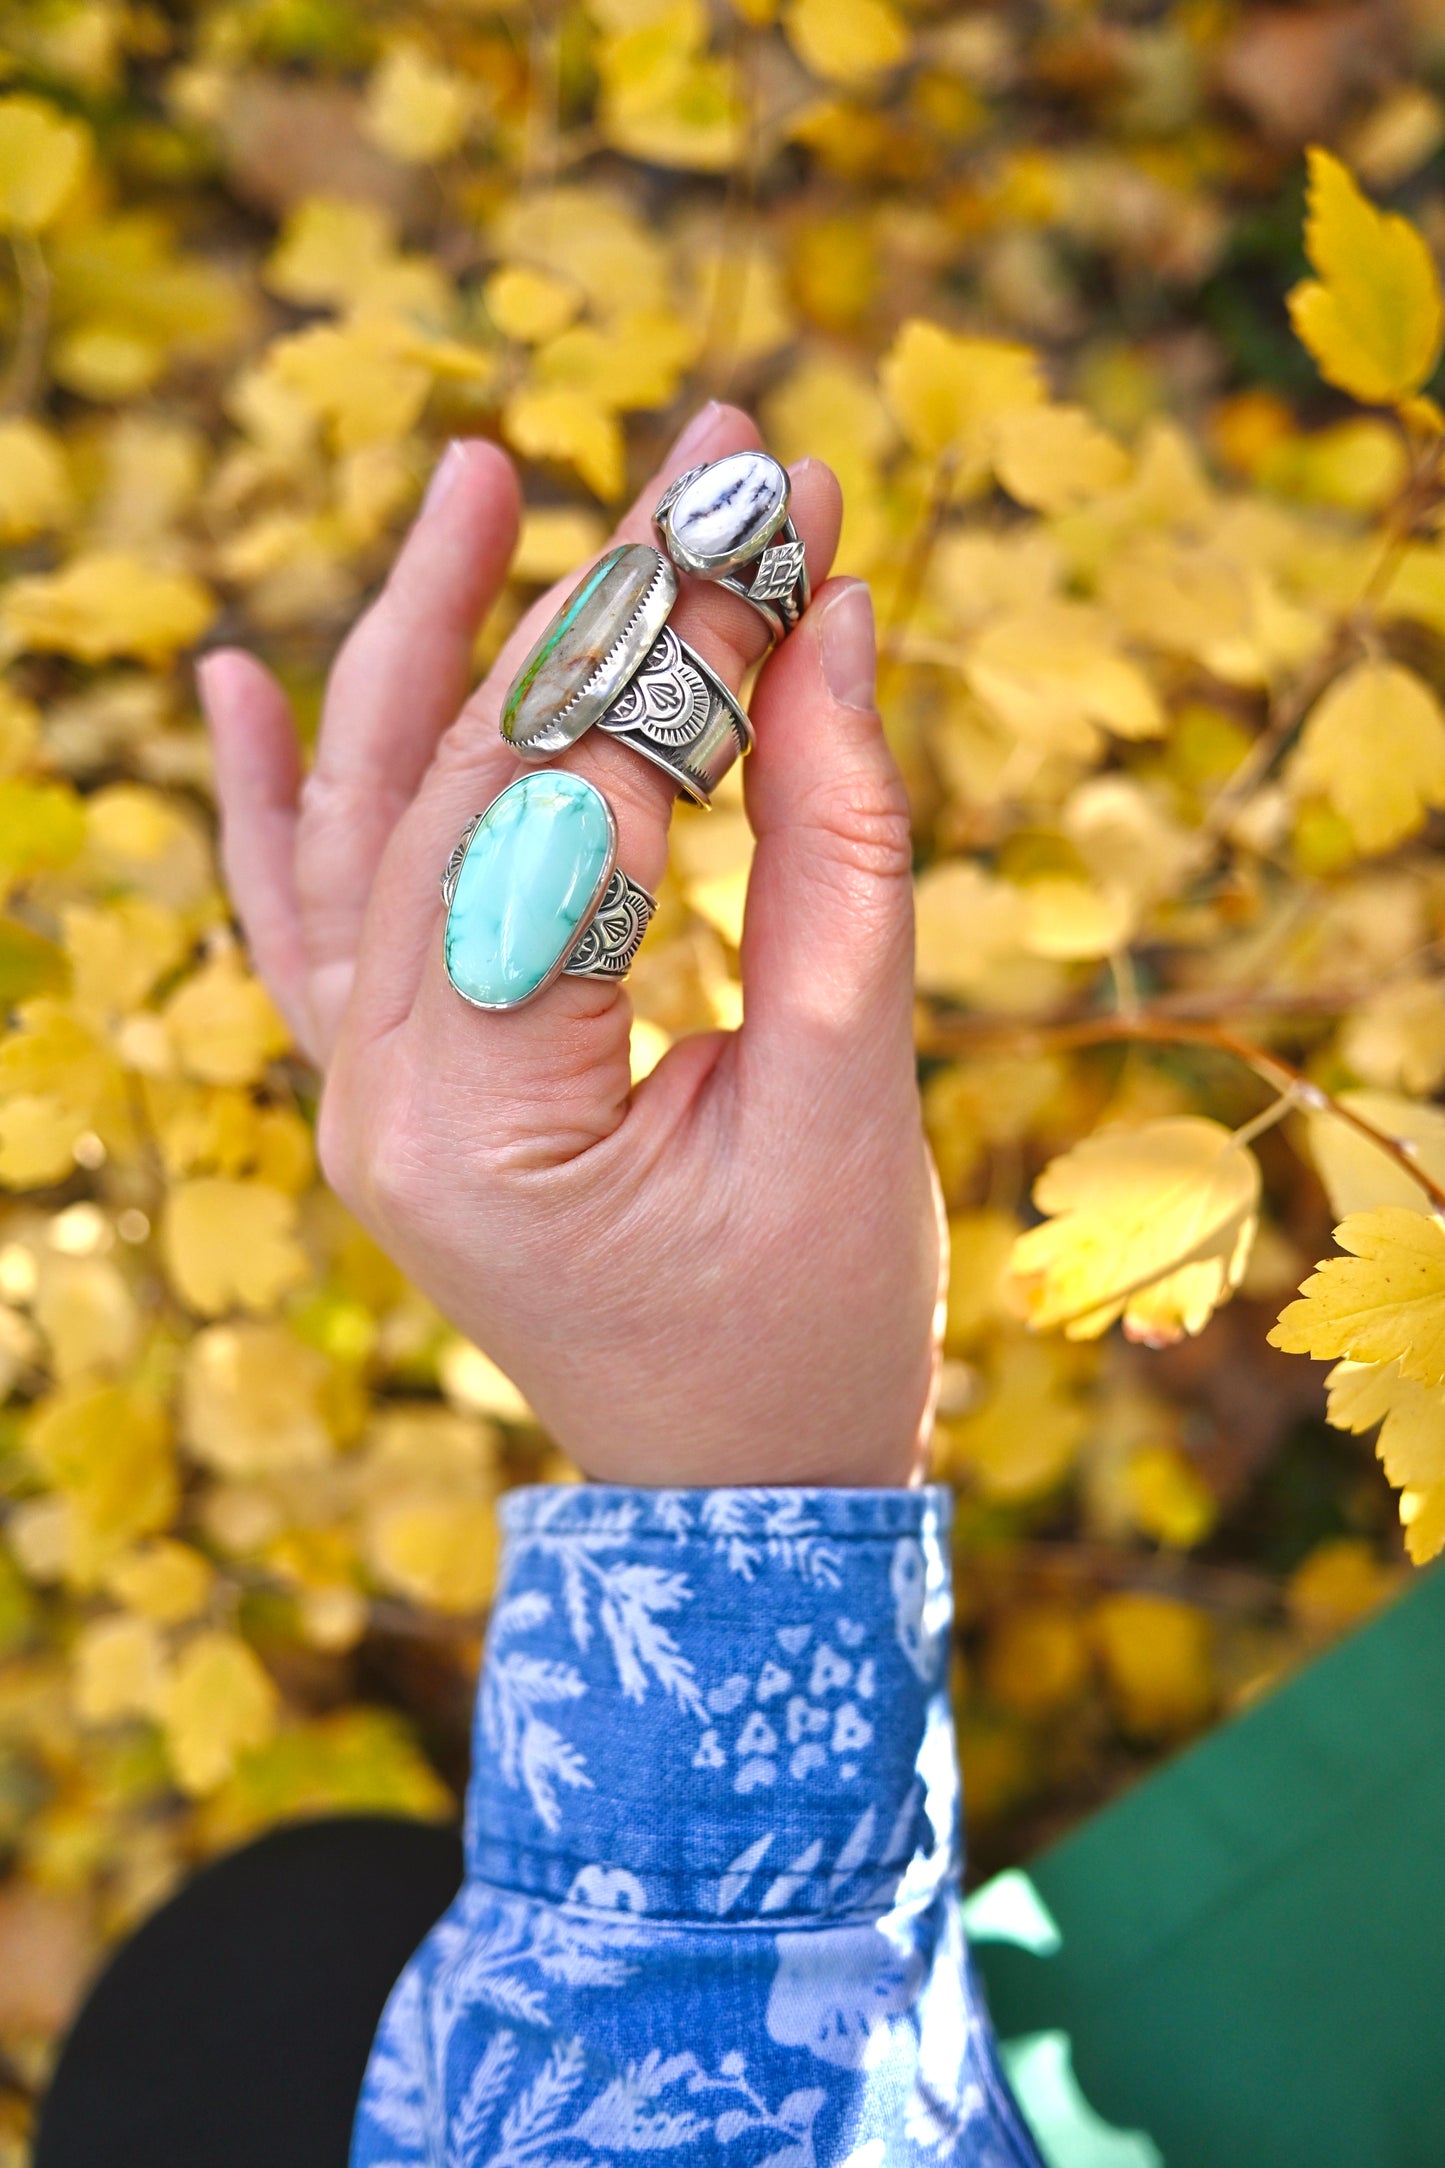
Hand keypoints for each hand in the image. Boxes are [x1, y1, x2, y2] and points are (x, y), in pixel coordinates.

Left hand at [198, 405, 941, 1488]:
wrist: (736, 1493)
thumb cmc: (815, 1331)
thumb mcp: (853, 1096)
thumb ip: (835, 851)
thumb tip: (828, 618)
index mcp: (484, 1122)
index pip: (569, 810)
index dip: (682, 645)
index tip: (776, 499)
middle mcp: (377, 1099)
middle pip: (466, 787)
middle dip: (594, 610)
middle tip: (699, 453)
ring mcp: (361, 1096)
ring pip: (366, 825)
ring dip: (422, 646)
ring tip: (477, 473)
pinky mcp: (388, 1093)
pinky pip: (305, 930)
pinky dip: (276, 807)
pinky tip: (238, 683)